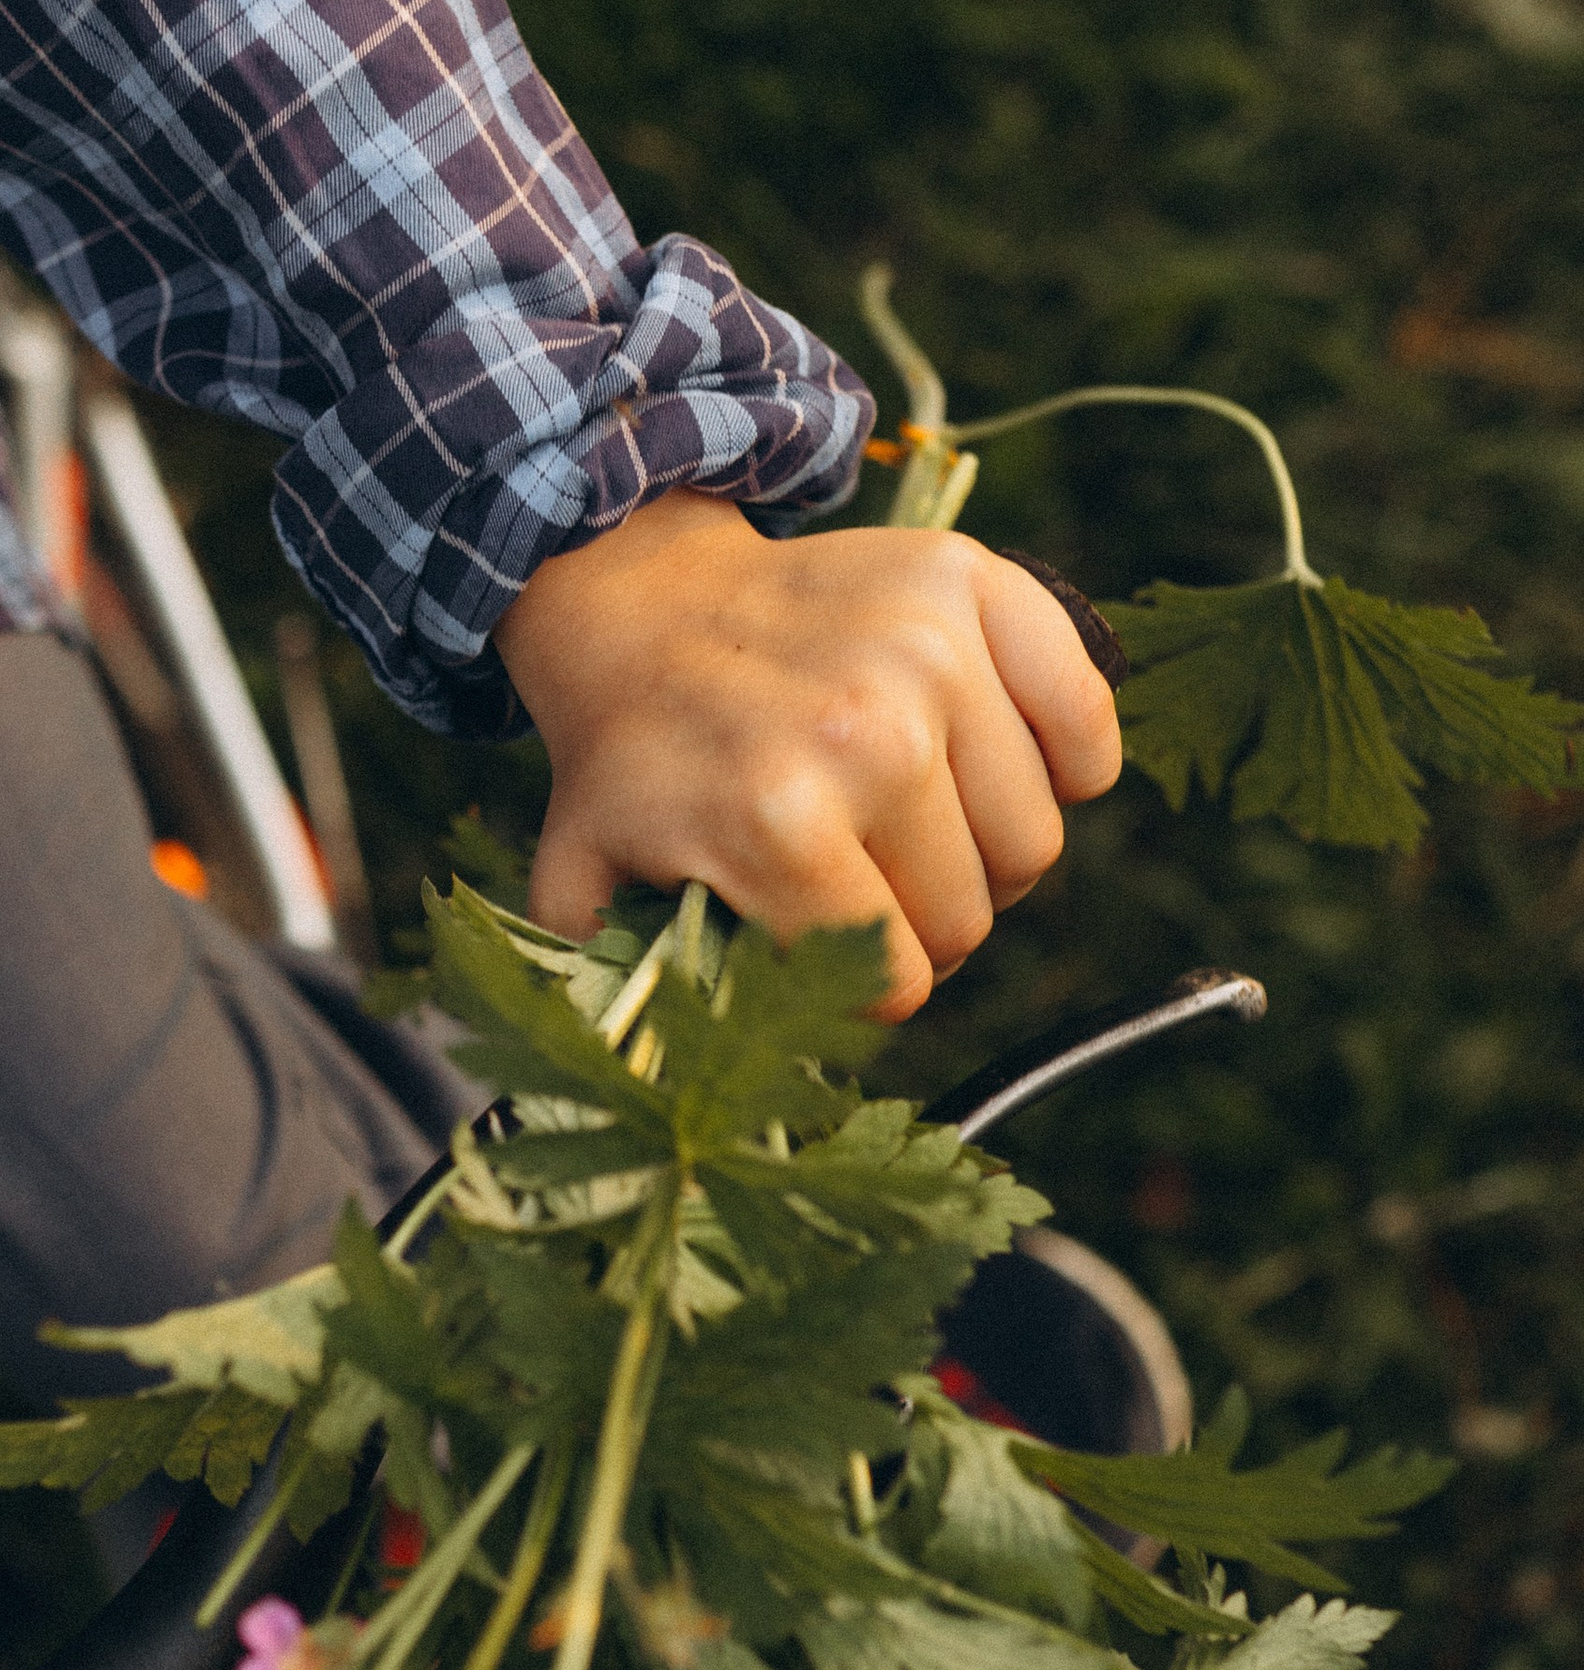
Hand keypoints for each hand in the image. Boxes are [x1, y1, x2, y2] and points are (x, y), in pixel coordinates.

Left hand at [490, 492, 1122, 1018]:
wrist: (640, 607)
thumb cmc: (634, 763)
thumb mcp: (584, 887)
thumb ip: (627, 993)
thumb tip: (691, 1083)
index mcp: (776, 823)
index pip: (898, 982)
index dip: (861, 985)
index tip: (822, 945)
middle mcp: (868, 735)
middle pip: (969, 918)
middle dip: (916, 923)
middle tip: (858, 876)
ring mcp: (929, 654)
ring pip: (1031, 841)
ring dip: (978, 852)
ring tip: (904, 816)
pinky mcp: (973, 587)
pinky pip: (1085, 727)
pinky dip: (1063, 761)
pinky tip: (985, 763)